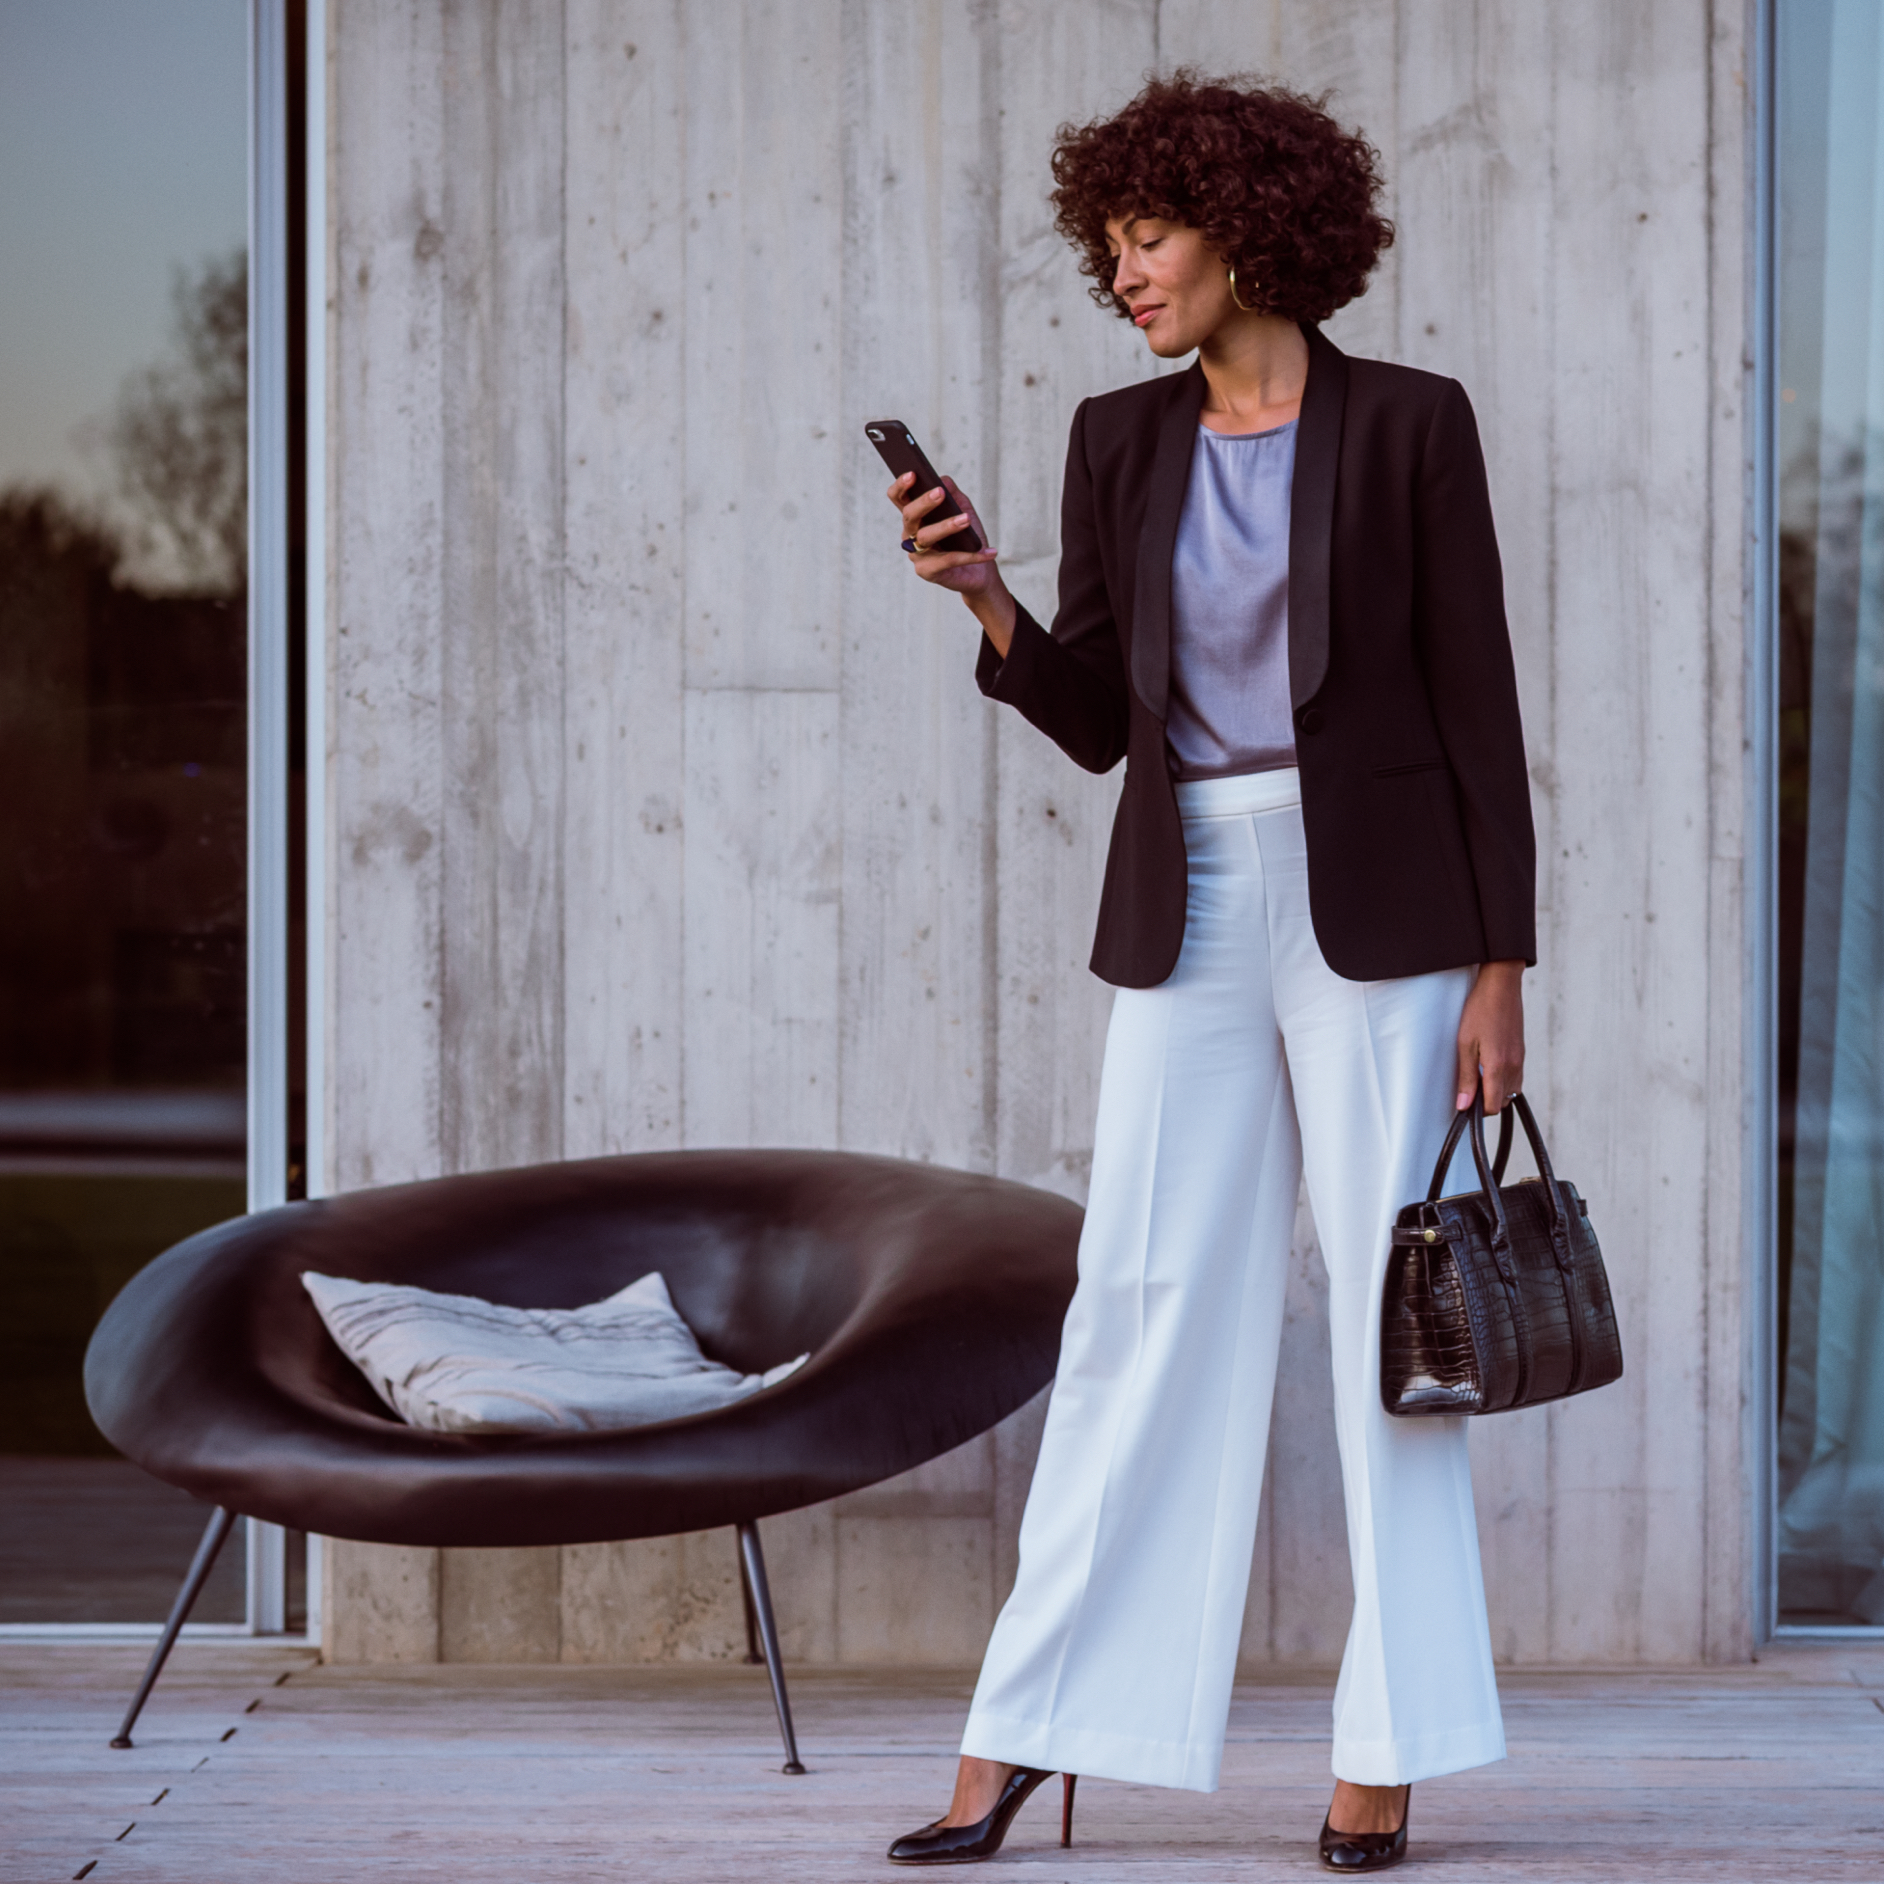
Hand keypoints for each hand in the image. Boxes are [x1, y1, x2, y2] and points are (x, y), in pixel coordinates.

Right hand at [887, 473, 1016, 654]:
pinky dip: (970, 556)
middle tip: (939, 493)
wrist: (980, 571)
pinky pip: (948, 560)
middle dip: (923, 503)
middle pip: (909, 515)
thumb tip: (943, 480)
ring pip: (926, 536)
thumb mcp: (964, 511)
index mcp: (916, 517)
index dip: (901, 486)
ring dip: (947, 526)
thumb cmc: (968, 538)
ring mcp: (917, 555)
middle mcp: (910, 535)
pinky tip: (988, 551)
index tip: (912, 473)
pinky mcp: (927, 572)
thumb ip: (954, 495)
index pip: (899, 498)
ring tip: (966, 520)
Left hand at [1456, 960, 1524, 1113]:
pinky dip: (1502, 1079)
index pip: (1493, 1106)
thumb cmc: (1480, 1011)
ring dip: (1495, 1090)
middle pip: (1503, 1101)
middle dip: (1486, 1101)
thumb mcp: (1465, 1044)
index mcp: (1499, 1067)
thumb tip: (1464, 1105)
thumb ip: (1466, 1077)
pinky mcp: (1521, 1052)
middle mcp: (1514, 1067)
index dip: (1478, 1110)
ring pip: (1510, 1090)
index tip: (1464, 1102)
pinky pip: (1515, 1077)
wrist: (1501, 986)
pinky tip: (1488, 1065)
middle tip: (1468, 1086)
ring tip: (1477, 1073)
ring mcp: (1520, 1060)